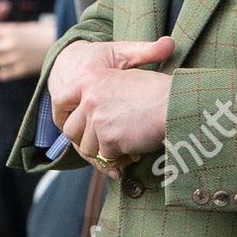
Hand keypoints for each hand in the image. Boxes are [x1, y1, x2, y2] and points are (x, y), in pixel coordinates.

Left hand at [0, 15, 55, 79]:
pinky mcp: (21, 70)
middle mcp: (11, 44)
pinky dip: (5, 72)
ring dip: (1, 58)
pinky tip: (11, 67)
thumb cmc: (47, 33)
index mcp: (14, 30)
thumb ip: (10, 30)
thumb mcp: (28, 26)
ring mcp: (16, 58)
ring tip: (12, 55)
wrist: (66, 44)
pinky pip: (3, 74)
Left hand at [49, 35, 174, 177]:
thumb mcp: (127, 80)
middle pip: (71, 129)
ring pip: (87, 148)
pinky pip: (106, 158)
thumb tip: (91, 112)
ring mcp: (97, 119)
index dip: (63, 114)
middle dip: (87, 138)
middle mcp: (90, 98)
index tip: (72, 123)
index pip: (61, 99)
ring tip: (126, 142)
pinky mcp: (107, 138)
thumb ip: (104, 93)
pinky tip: (135, 148)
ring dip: (105, 150)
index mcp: (93, 79)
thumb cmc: (158, 90)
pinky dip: (119, 158)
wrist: (175, 102)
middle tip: (106, 139)